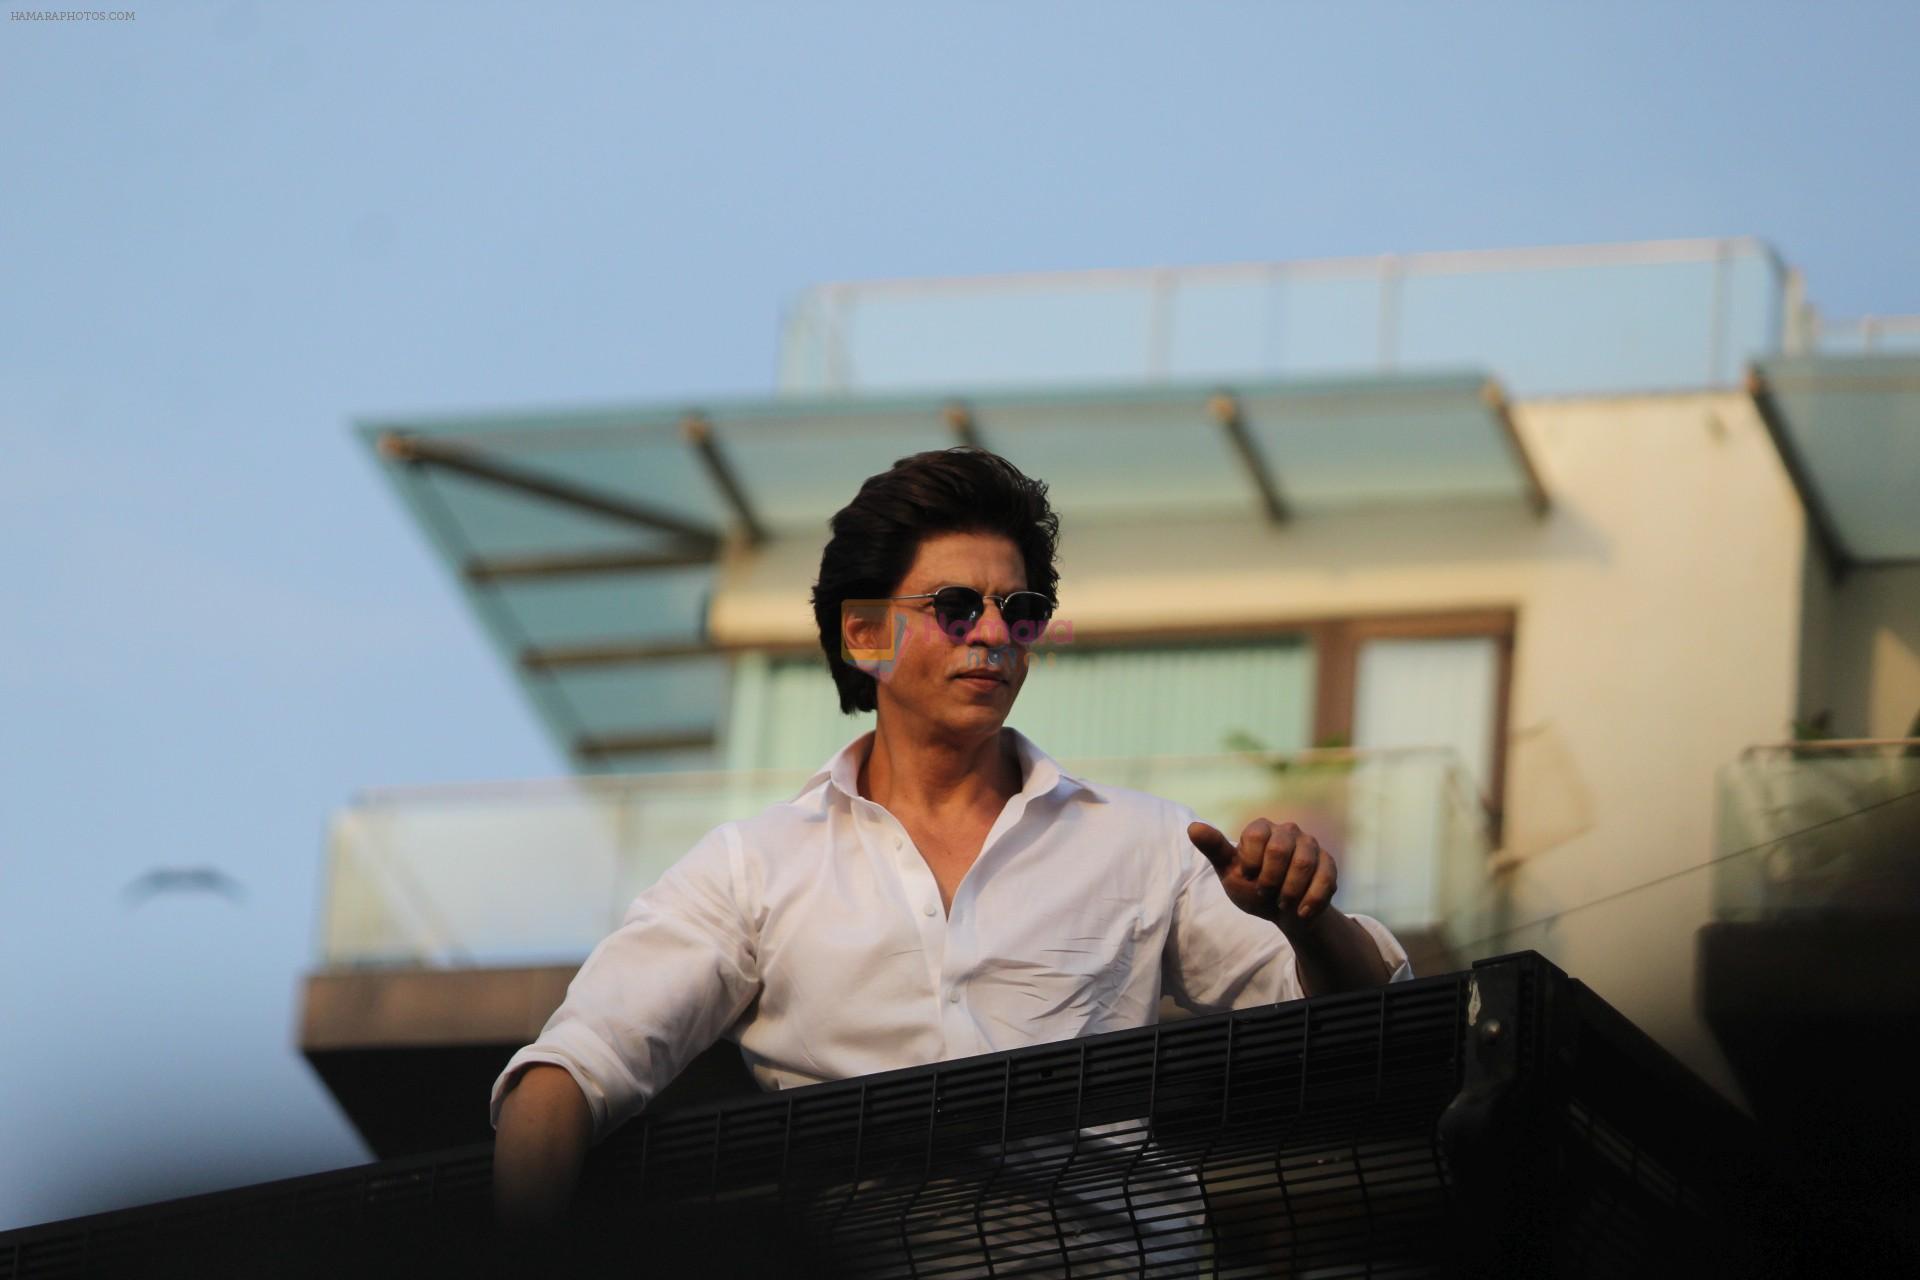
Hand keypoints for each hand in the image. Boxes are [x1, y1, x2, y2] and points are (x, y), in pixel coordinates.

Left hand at [1188, 819, 1337, 932]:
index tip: (1248, 877)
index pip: (1255, 835)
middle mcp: (1288, 830)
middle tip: (1264, 893)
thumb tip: (1192, 827)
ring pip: (1304, 864)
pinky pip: (1325, 879)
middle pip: (1281, 849)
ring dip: (1290, 891)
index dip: (1251, 862)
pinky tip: (1301, 912)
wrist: (1284, 911)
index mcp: (1261, 828)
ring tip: (1282, 903)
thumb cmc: (1252, 887)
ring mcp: (1311, 845)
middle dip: (1271, 879)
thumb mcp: (1230, 872)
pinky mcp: (1328, 863)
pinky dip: (1311, 901)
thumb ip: (1215, 849)